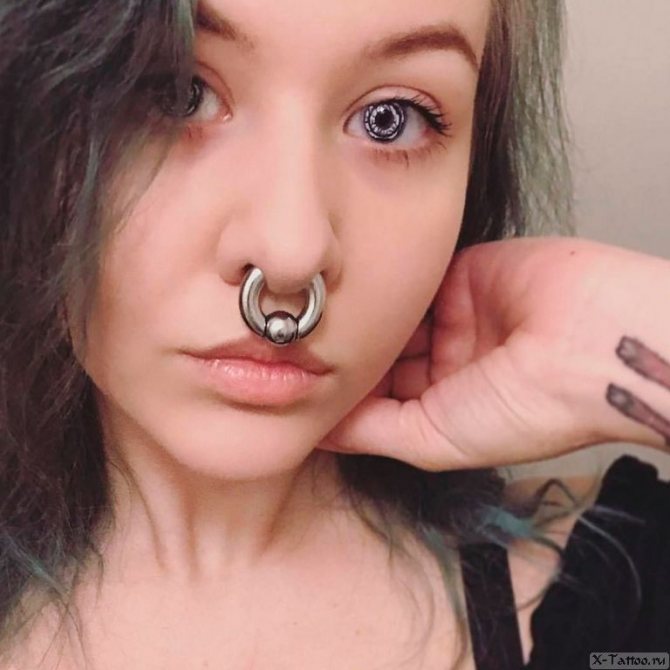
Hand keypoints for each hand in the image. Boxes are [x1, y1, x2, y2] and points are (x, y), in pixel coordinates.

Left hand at [320, 235, 639, 470]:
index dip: (343, 394)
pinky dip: (381, 286)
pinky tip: (343, 289)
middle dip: (346, 354)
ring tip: (309, 319)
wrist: (585, 345)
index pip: (381, 400)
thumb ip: (373, 433)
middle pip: (382, 356)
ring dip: (359, 319)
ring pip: (390, 318)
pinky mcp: (458, 275)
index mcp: (446, 407)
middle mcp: (447, 363)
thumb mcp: (436, 439)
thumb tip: (320, 435)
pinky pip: (409, 282)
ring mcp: (453, 318)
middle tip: (291, 348)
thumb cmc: (527, 408)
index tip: (298, 386)